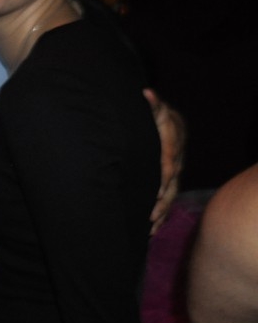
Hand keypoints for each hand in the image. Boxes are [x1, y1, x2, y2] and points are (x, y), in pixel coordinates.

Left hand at [144, 89, 185, 234]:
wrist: (171, 127)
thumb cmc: (159, 120)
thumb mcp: (157, 110)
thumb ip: (153, 104)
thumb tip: (147, 92)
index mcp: (170, 151)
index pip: (167, 167)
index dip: (161, 179)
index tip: (153, 192)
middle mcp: (175, 167)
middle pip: (169, 189)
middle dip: (160, 204)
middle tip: (149, 219)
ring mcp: (173, 177)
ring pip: (168, 198)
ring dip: (160, 214)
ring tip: (149, 230)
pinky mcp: (168, 183)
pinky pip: (166, 200)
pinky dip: (160, 215)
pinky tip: (152, 229)